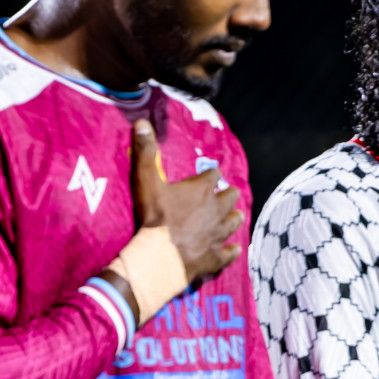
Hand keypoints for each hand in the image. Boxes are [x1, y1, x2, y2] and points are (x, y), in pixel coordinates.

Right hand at [131, 118, 243, 282]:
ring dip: (234, 217)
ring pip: (234, 221)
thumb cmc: (154, 216)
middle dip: (227, 194)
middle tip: (224, 195)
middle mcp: (216, 209)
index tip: (210, 175)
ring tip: (235, 215)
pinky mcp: (216, 256)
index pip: (213, 175)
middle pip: (230, 197)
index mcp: (202, 190)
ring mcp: (218, 234)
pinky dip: (232, 250)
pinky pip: (230, 252)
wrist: (160, 255)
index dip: (211, 174)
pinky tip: (235, 248)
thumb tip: (142, 122)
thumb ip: (146, 152)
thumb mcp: (146, 181)